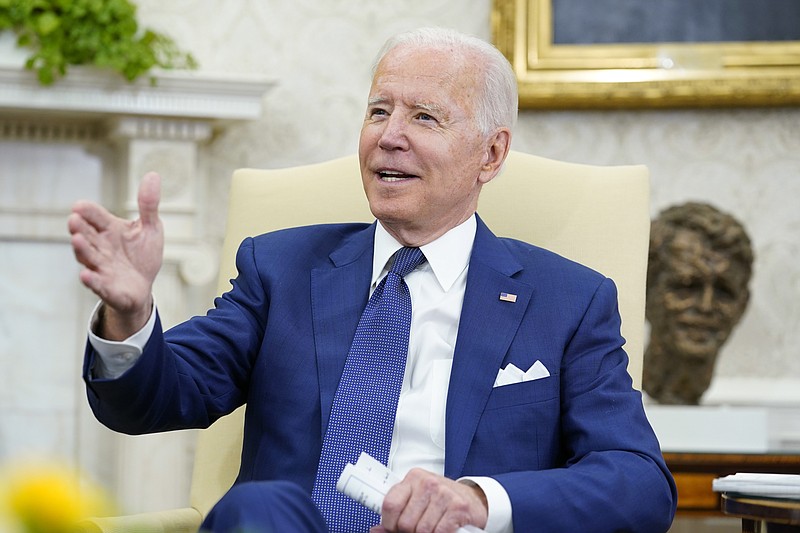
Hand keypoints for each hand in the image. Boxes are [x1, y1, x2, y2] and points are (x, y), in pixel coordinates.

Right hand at [68, 172, 163, 338]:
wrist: (142, 287)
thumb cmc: (142, 255)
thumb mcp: (150, 228)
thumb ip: (148, 205)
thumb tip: (153, 174)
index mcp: (109, 230)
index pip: (95, 217)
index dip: (88, 211)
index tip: (80, 206)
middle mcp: (100, 247)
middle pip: (86, 235)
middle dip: (80, 228)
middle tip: (74, 219)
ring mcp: (101, 267)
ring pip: (88, 257)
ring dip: (82, 249)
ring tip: (76, 240)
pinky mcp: (106, 287)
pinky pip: (97, 283)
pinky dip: (91, 280)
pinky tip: (85, 275)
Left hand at [371, 468, 487, 532]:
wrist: (474, 499)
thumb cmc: (442, 501)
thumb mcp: (417, 501)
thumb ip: (397, 514)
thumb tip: (376, 530)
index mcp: (413, 478)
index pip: (390, 504)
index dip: (389, 524)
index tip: (393, 528)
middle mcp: (427, 483)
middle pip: (405, 523)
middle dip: (409, 532)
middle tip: (417, 529)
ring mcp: (443, 494)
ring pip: (421, 530)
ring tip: (432, 527)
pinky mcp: (458, 507)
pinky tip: (443, 528)